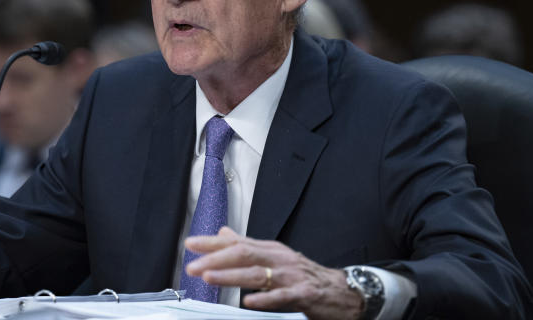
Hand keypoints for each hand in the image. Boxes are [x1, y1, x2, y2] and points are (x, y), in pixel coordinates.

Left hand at [184, 227, 364, 319]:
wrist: (342, 291)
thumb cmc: (305, 275)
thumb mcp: (275, 255)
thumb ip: (248, 246)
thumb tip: (223, 232)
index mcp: (270, 249)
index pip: (236, 242)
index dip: (212, 242)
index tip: (190, 244)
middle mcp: (279, 258)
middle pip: (243, 254)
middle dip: (216, 258)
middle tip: (193, 265)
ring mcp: (291, 276)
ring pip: (257, 273)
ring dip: (231, 276)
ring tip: (210, 278)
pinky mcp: (304, 294)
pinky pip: (282, 296)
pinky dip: (265, 298)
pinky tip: (249, 301)